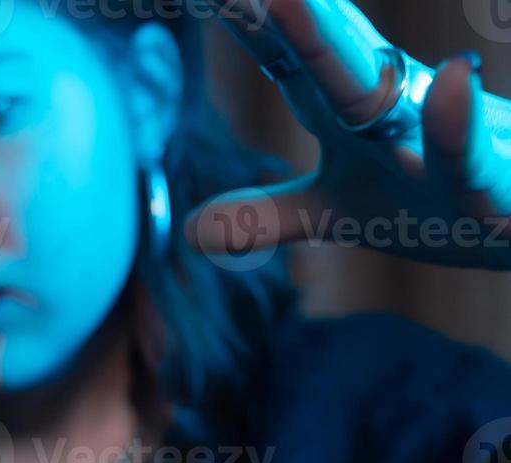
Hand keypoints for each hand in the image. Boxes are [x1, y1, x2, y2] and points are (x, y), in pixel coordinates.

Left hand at [191, 0, 510, 268]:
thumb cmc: (429, 199)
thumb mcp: (335, 212)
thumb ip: (266, 215)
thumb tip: (191, 232)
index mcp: (345, 112)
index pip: (286, 62)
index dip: (246, 27)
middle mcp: (386, 113)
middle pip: (320, 60)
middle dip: (279, 17)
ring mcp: (434, 142)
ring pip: (380, 95)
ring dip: (334, 50)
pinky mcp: (488, 182)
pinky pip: (469, 153)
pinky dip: (457, 123)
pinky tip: (457, 81)